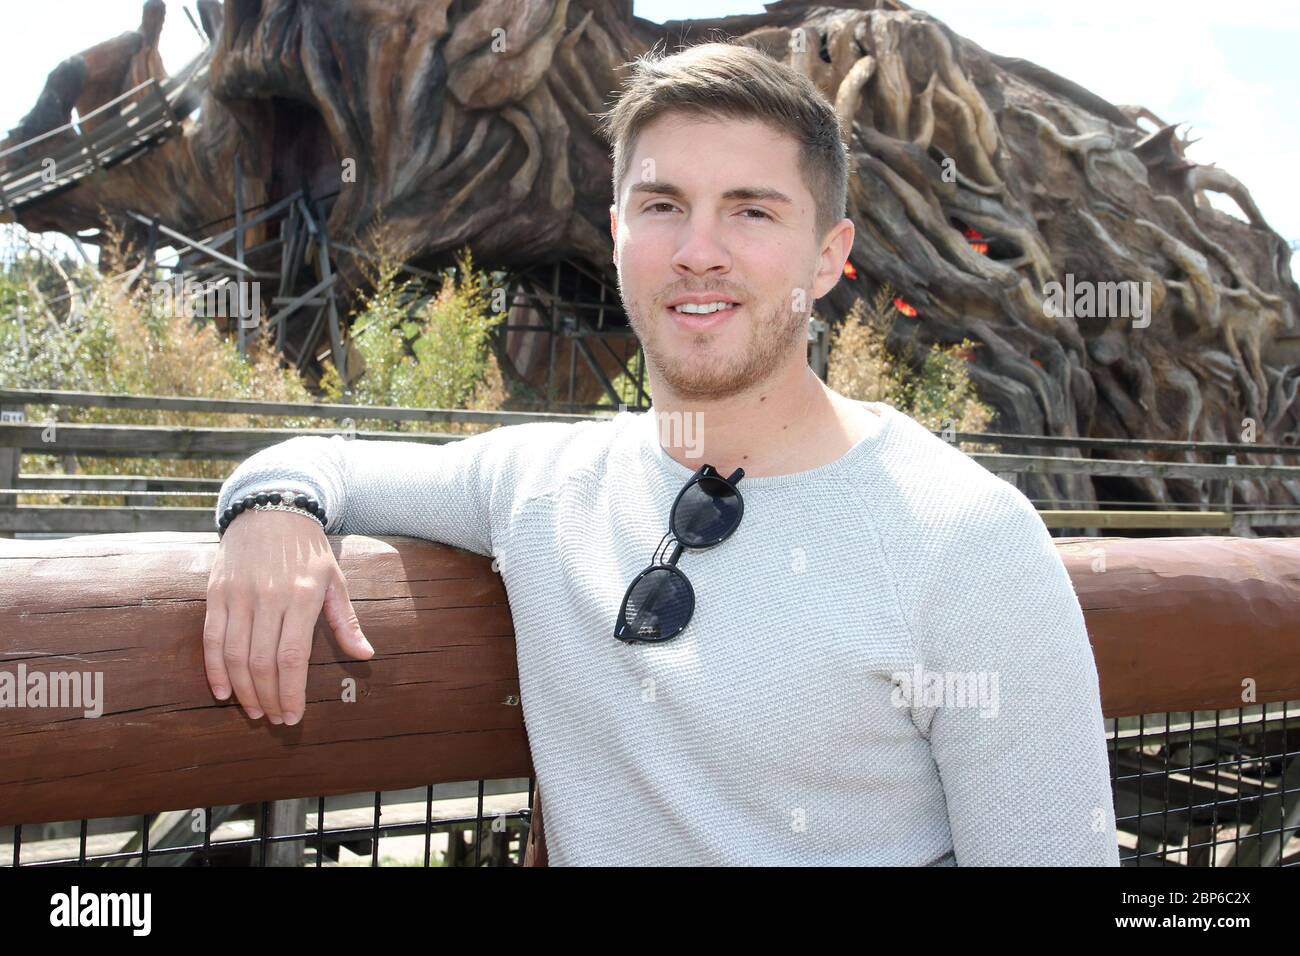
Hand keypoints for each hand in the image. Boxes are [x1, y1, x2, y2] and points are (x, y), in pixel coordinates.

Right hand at [202, 509, 373, 723]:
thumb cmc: (309, 551)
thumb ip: (346, 622)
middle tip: (275, 720)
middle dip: (269, 698)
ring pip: (235, 655)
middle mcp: (268, 597)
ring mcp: (238, 595)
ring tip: (255, 711)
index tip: (294, 717)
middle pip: (263, 662)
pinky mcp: (216, 593)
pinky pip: (211, 638)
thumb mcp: (334, 581)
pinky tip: (223, 692)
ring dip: (243, 690)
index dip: (291, 692)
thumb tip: (365, 656)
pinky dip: (214, 669)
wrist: (272, 509)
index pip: (292, 657)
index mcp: (301, 597)